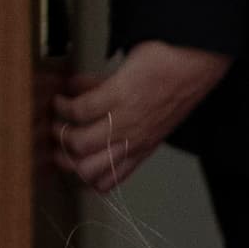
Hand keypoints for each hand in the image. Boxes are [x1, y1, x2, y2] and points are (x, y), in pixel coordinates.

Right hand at [54, 43, 231, 192]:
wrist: (192, 65)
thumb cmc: (176, 85)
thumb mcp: (152, 116)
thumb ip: (123, 118)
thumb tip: (93, 105)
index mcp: (139, 150)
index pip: (106, 182)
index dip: (83, 179)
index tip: (71, 164)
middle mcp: (131, 142)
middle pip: (87, 170)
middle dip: (65, 160)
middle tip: (56, 146)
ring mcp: (124, 121)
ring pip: (80, 144)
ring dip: (61, 132)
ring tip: (56, 119)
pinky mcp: (117, 96)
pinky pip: (81, 109)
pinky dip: (65, 105)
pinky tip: (62, 98)